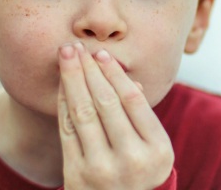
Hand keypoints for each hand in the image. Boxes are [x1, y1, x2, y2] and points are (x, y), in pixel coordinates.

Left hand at [57, 42, 173, 189]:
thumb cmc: (141, 173)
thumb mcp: (154, 149)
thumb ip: (143, 116)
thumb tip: (127, 78)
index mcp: (157, 150)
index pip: (132, 100)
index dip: (115, 73)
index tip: (102, 54)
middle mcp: (131, 159)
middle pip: (106, 102)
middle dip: (89, 69)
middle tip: (78, 47)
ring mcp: (102, 168)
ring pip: (83, 112)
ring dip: (72, 79)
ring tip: (67, 56)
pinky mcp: (77, 174)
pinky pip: (67, 130)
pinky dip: (63, 102)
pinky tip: (62, 83)